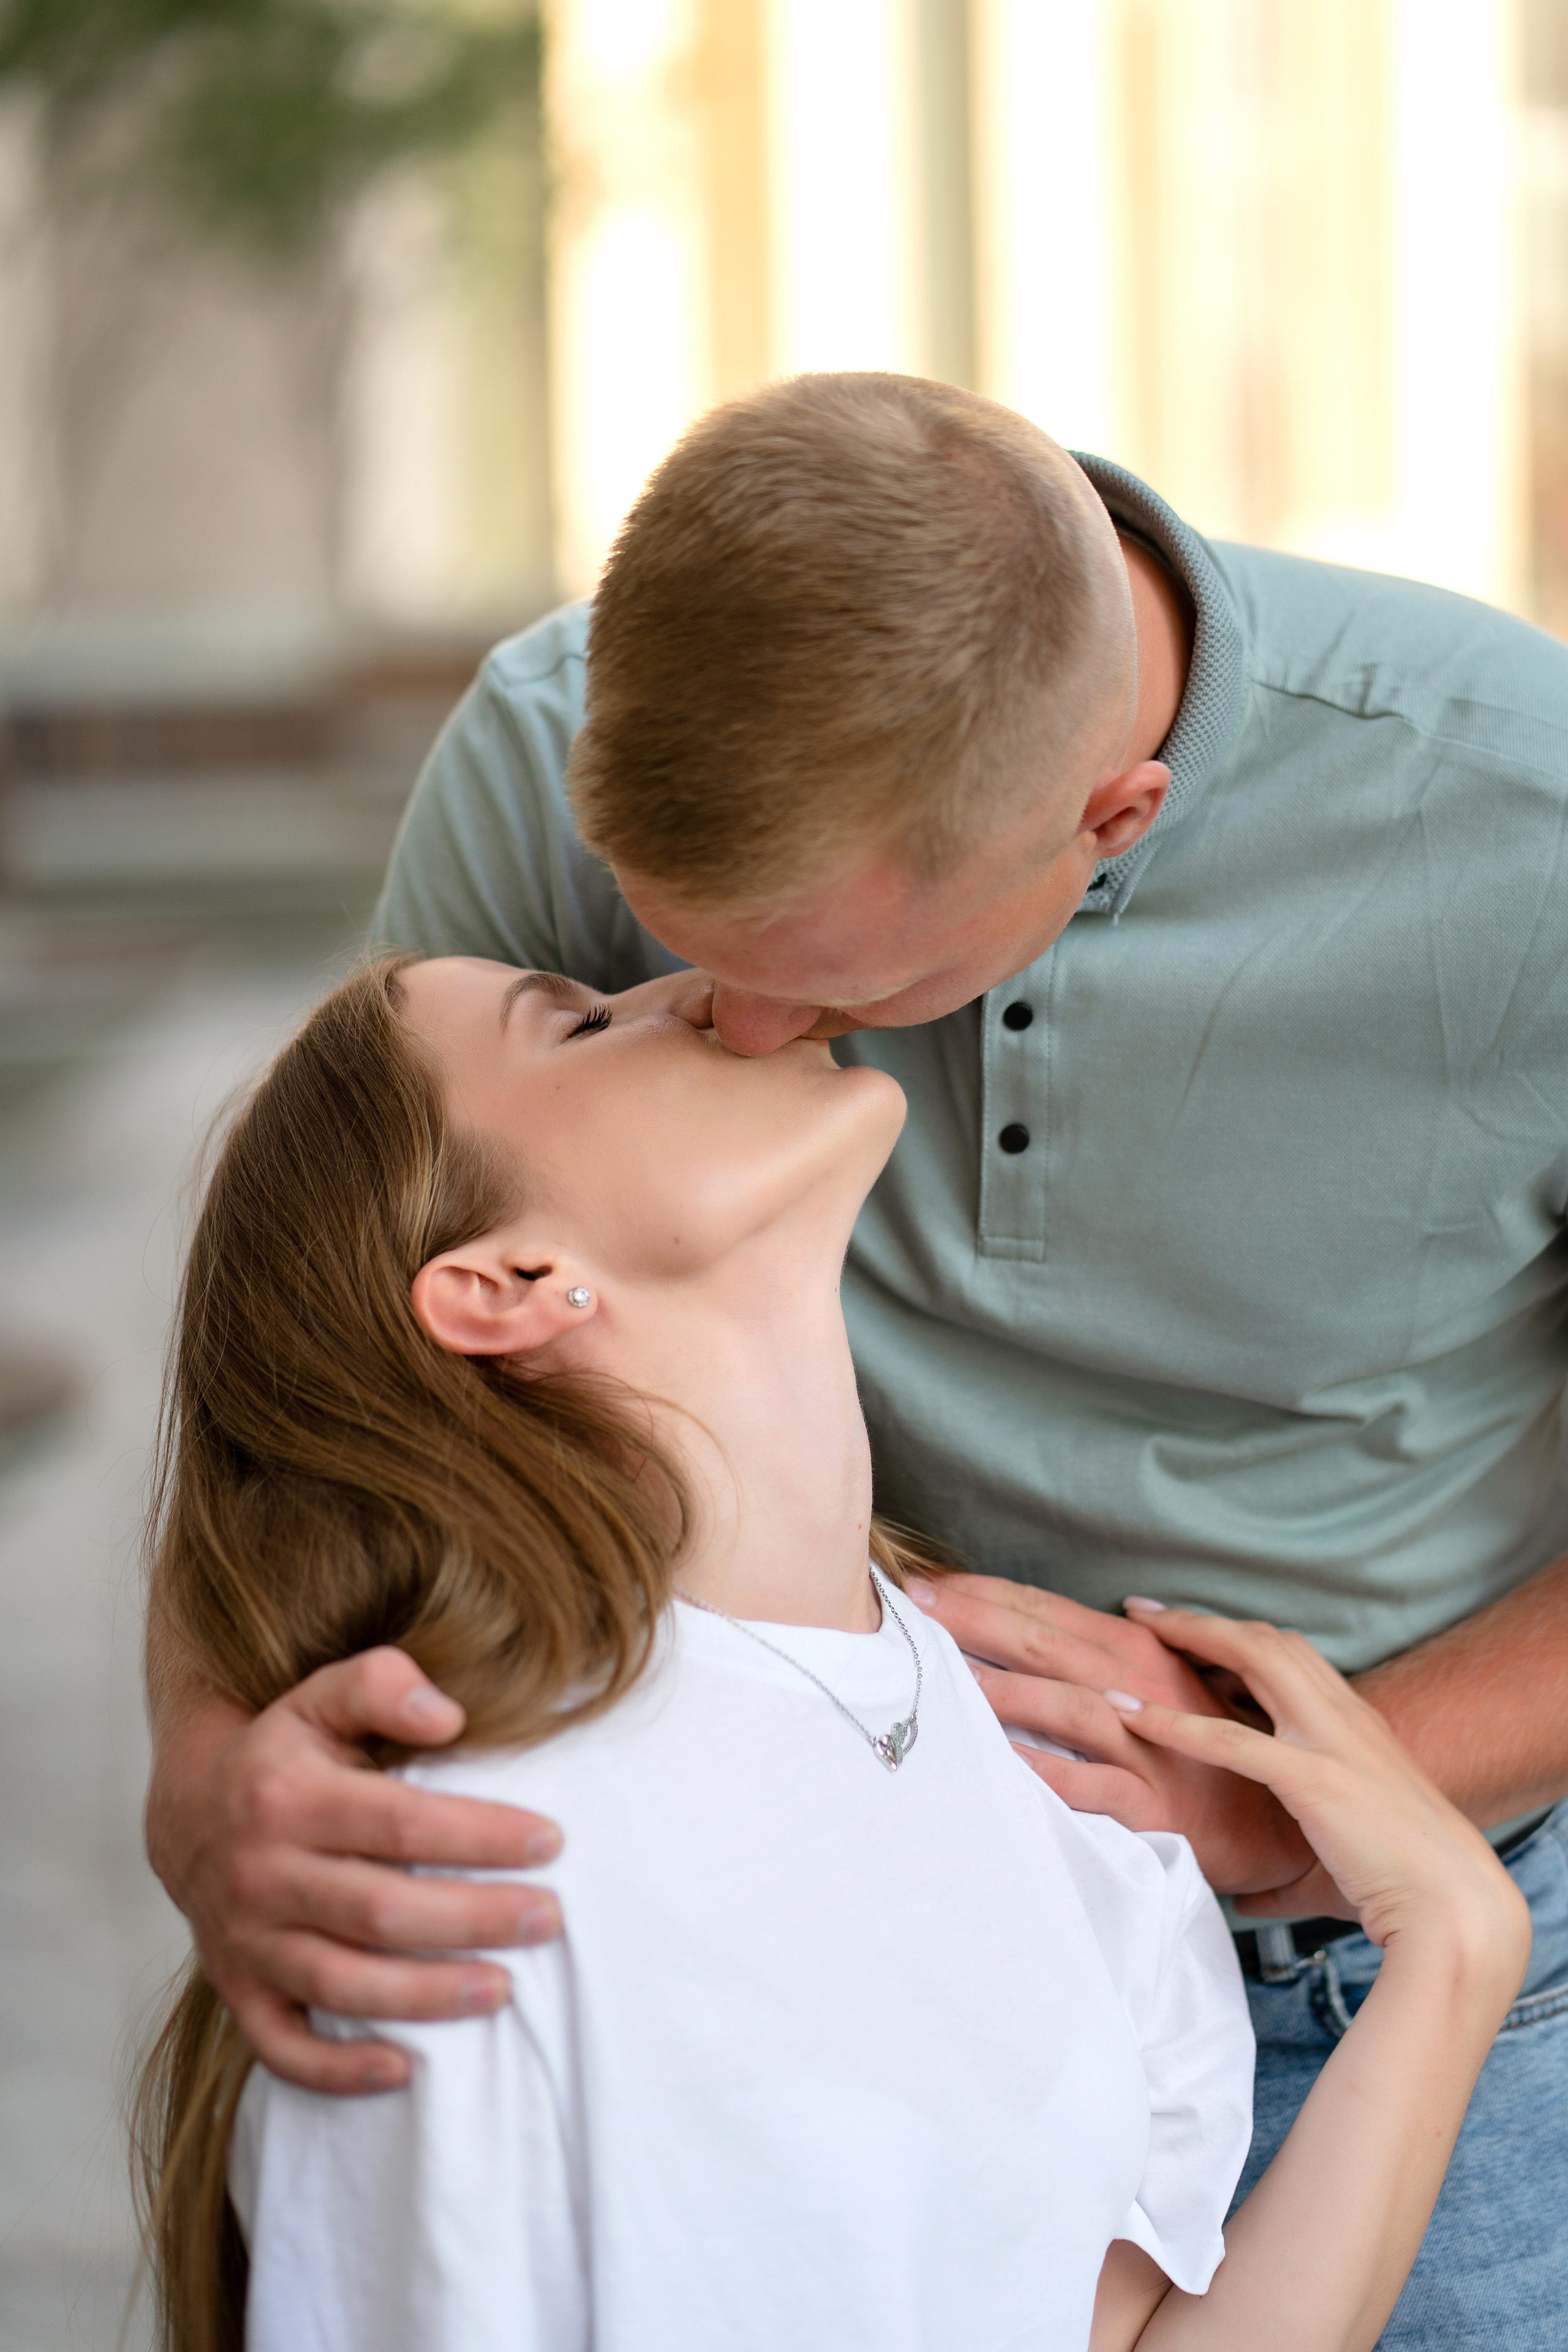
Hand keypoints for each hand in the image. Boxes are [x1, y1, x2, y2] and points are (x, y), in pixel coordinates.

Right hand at [145, 1647, 563, 2094]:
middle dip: (475, 1918)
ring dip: (427, 1997)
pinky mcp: (237, 1991)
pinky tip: (405, 2070)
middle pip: (382, 1911)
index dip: (481, 1835)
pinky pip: (283, 2046)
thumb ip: (383, 1686)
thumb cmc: (283, 1753)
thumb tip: (449, 1718)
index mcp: (289, 1797)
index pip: (401, 1823)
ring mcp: (246, 1941)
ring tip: (504, 1990)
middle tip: (549, 1918)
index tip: (550, 1840)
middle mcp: (263, 1874)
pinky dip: (339, 2070)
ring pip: (343, 1984)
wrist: (187, 1812)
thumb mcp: (321, 1694)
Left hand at [909, 1573, 1320, 1899]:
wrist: (1286, 1825)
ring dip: (999, 1686)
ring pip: (1062, 1704)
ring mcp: (1147, 1747)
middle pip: (1045, 1642)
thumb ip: (1107, 1657)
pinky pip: (1085, 1786)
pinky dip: (1039, 1771)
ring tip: (939, 1673)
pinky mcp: (1153, 1805)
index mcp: (1140, 1653)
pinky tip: (994, 1762)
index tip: (928, 1580)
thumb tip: (1040, 1623)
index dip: (986, 1591)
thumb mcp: (1166, 1688)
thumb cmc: (1213, 1750)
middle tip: (912, 1602)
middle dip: (974, 1618)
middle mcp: (1141, 1688)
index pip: (1049, 1610)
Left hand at [1109, 1604, 1531, 1962]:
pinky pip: (1230, 1740)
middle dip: (1205, 1619)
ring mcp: (1331, 1743)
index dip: (1237, 1637)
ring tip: (1135, 1628)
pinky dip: (1174, 1723)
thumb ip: (1286, 1878)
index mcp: (1357, 1728)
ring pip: (1255, 1657)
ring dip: (1192, 1635)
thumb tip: (1248, 1899)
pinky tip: (1131, 1716)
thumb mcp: (1342, 1864)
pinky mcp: (1315, 1781)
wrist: (1458, 1910)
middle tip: (1146, 1610)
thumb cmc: (1407, 1890)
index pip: (1292, 1657)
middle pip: (1268, 1640)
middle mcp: (1345, 1720)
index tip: (1190, 1631)